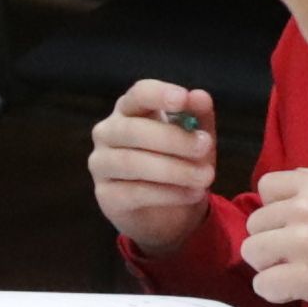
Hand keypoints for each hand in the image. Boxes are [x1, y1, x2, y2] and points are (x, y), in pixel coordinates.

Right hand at [89, 82, 218, 253]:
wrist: (169, 212)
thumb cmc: (179, 162)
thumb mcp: (195, 138)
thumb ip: (198, 116)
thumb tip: (200, 97)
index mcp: (129, 109)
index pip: (138, 94)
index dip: (159, 94)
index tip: (183, 98)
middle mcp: (107, 133)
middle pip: (133, 129)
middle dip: (173, 138)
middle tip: (206, 145)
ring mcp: (101, 165)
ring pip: (133, 162)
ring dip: (175, 170)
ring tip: (206, 177)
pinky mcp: (106, 196)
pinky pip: (135, 193)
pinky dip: (169, 193)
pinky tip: (193, 194)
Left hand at [239, 164, 307, 306]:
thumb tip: (294, 178)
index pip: (267, 187)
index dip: (277, 206)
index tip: (294, 220)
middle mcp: (303, 208)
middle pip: (255, 222)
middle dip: (271, 237)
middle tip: (295, 250)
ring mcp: (300, 242)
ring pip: (252, 251)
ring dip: (269, 263)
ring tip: (293, 268)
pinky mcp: (301, 276)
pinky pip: (263, 283)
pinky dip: (274, 290)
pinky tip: (295, 288)